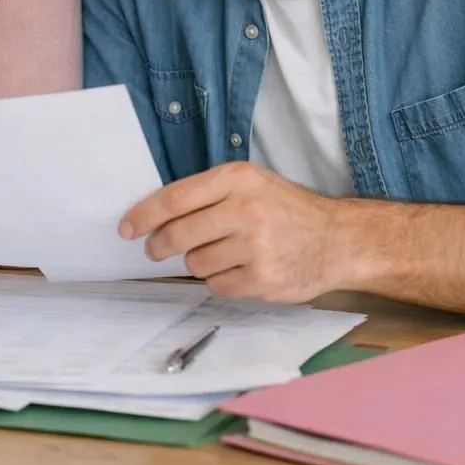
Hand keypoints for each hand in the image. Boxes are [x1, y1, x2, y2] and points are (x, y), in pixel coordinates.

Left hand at [119, 162, 343, 302]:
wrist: (337, 240)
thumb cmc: (286, 210)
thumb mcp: (251, 184)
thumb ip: (208, 194)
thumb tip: (155, 215)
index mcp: (239, 179)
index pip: (175, 198)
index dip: (144, 215)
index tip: (127, 228)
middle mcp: (246, 210)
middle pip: (179, 234)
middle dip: (159, 246)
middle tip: (155, 250)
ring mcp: (256, 247)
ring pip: (196, 263)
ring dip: (198, 262)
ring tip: (222, 253)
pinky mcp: (263, 280)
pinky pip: (216, 285)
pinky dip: (220, 280)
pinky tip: (239, 269)